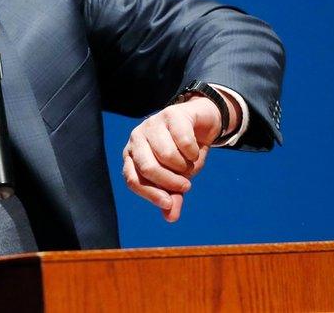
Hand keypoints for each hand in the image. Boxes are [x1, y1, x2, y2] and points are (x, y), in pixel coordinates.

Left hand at [121, 92, 238, 221]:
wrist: (201, 124)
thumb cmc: (183, 154)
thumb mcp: (178, 178)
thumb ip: (172, 196)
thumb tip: (170, 218)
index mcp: (132, 156)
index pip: (132, 180)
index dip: (150, 194)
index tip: (169, 202)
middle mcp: (137, 139)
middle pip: (148, 168)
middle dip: (170, 182)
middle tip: (186, 185)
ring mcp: (152, 124)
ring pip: (167, 155)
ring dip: (184, 166)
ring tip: (189, 163)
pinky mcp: (171, 114)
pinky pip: (183, 141)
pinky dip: (194, 152)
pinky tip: (195, 150)